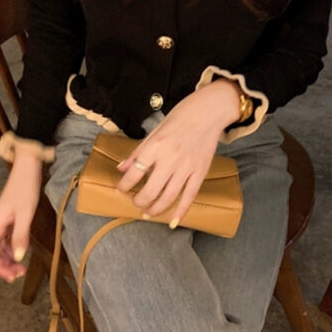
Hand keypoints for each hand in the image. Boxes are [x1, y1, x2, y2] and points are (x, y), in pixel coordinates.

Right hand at [0, 149, 42, 282]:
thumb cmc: (25, 188)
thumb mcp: (26, 214)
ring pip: (0, 247)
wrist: (27, 168)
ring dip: (8, 259)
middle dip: (4, 266)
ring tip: (21, 267)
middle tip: (20, 275)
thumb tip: (17, 257)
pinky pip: (6, 239)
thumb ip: (20, 236)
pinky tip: (21, 252)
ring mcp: (0, 222)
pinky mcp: (8, 218)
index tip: (13, 277)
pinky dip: (11, 248)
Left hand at [115, 79, 241, 226]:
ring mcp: (187, 167)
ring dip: (156, 209)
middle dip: (139, 201)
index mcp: (156, 146)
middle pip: (150, 190)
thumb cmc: (181, 116)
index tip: (121, 188)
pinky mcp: (200, 171)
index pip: (134, 173)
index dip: (124, 185)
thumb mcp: (155, 130)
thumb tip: (122, 168)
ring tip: (148, 212)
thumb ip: (138, 151)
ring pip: (169, 197)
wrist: (209, 111)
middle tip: (135, 202)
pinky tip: (173, 221)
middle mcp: (170, 159)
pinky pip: (190, 196)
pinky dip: (181, 211)